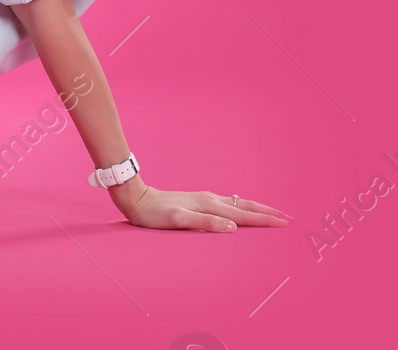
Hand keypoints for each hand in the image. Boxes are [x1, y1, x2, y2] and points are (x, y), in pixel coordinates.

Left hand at [108, 178, 292, 231]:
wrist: (137, 199)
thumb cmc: (155, 214)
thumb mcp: (178, 220)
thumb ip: (205, 222)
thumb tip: (232, 227)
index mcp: (209, 205)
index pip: (243, 214)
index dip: (265, 219)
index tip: (285, 223)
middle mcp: (210, 199)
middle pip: (245, 206)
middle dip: (267, 212)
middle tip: (288, 218)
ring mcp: (204, 198)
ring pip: (237, 203)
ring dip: (256, 209)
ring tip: (271, 213)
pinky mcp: (198, 200)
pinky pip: (227, 204)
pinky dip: (241, 207)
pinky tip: (240, 209)